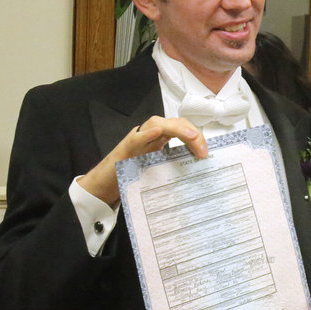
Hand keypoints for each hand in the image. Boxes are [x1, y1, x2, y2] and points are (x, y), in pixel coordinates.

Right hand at [78, 116, 207, 204]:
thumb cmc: (133, 177)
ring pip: (157, 123)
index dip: (197, 137)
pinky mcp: (125, 148)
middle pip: (174, 123)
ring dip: (176, 128)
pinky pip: (136, 137)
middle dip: (191, 133)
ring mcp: (138, 139)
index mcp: (160, 140)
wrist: (105, 186)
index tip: (205, 153)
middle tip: (202, 151)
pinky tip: (157, 131)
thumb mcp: (160, 172)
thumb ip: (176, 168)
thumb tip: (201, 176)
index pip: (182, 129)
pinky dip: (147, 133)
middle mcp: (150, 135)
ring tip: (190, 136)